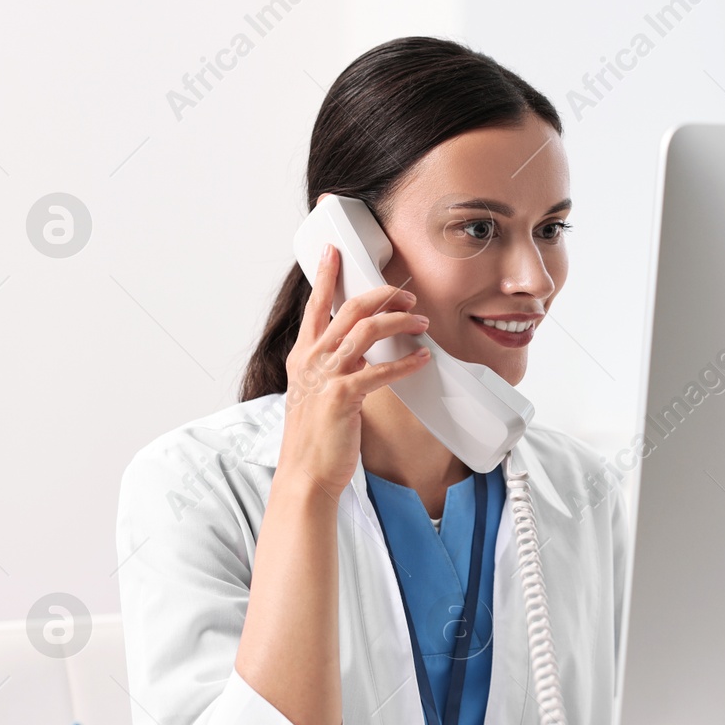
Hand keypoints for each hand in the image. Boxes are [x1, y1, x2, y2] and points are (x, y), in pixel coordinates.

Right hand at [276, 244, 430, 497]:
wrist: (306, 474)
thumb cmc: (315, 437)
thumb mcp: (316, 393)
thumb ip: (335, 368)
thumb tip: (362, 354)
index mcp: (303, 356)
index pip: (315, 305)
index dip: (327, 275)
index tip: (335, 250)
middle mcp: (311, 360)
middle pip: (349, 310)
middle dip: (382, 295)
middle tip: (407, 294)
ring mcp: (326, 377)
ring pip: (367, 331)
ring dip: (400, 321)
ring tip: (422, 322)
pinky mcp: (342, 397)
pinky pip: (380, 371)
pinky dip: (405, 363)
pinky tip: (422, 359)